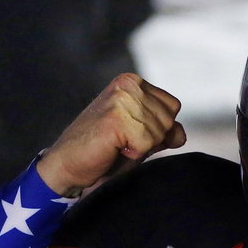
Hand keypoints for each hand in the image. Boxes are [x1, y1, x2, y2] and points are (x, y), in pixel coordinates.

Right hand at [36, 74, 186, 196]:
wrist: (67, 165)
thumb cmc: (105, 151)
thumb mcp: (142, 136)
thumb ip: (164, 130)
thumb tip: (180, 134)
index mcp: (133, 82)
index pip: (172, 107)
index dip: (158, 128)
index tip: (130, 132)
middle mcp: (128, 84)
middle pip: (169, 119)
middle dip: (152, 138)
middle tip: (122, 141)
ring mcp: (122, 99)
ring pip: (160, 132)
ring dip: (142, 146)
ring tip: (117, 144)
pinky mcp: (116, 118)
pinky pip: (148, 143)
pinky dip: (134, 153)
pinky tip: (114, 148)